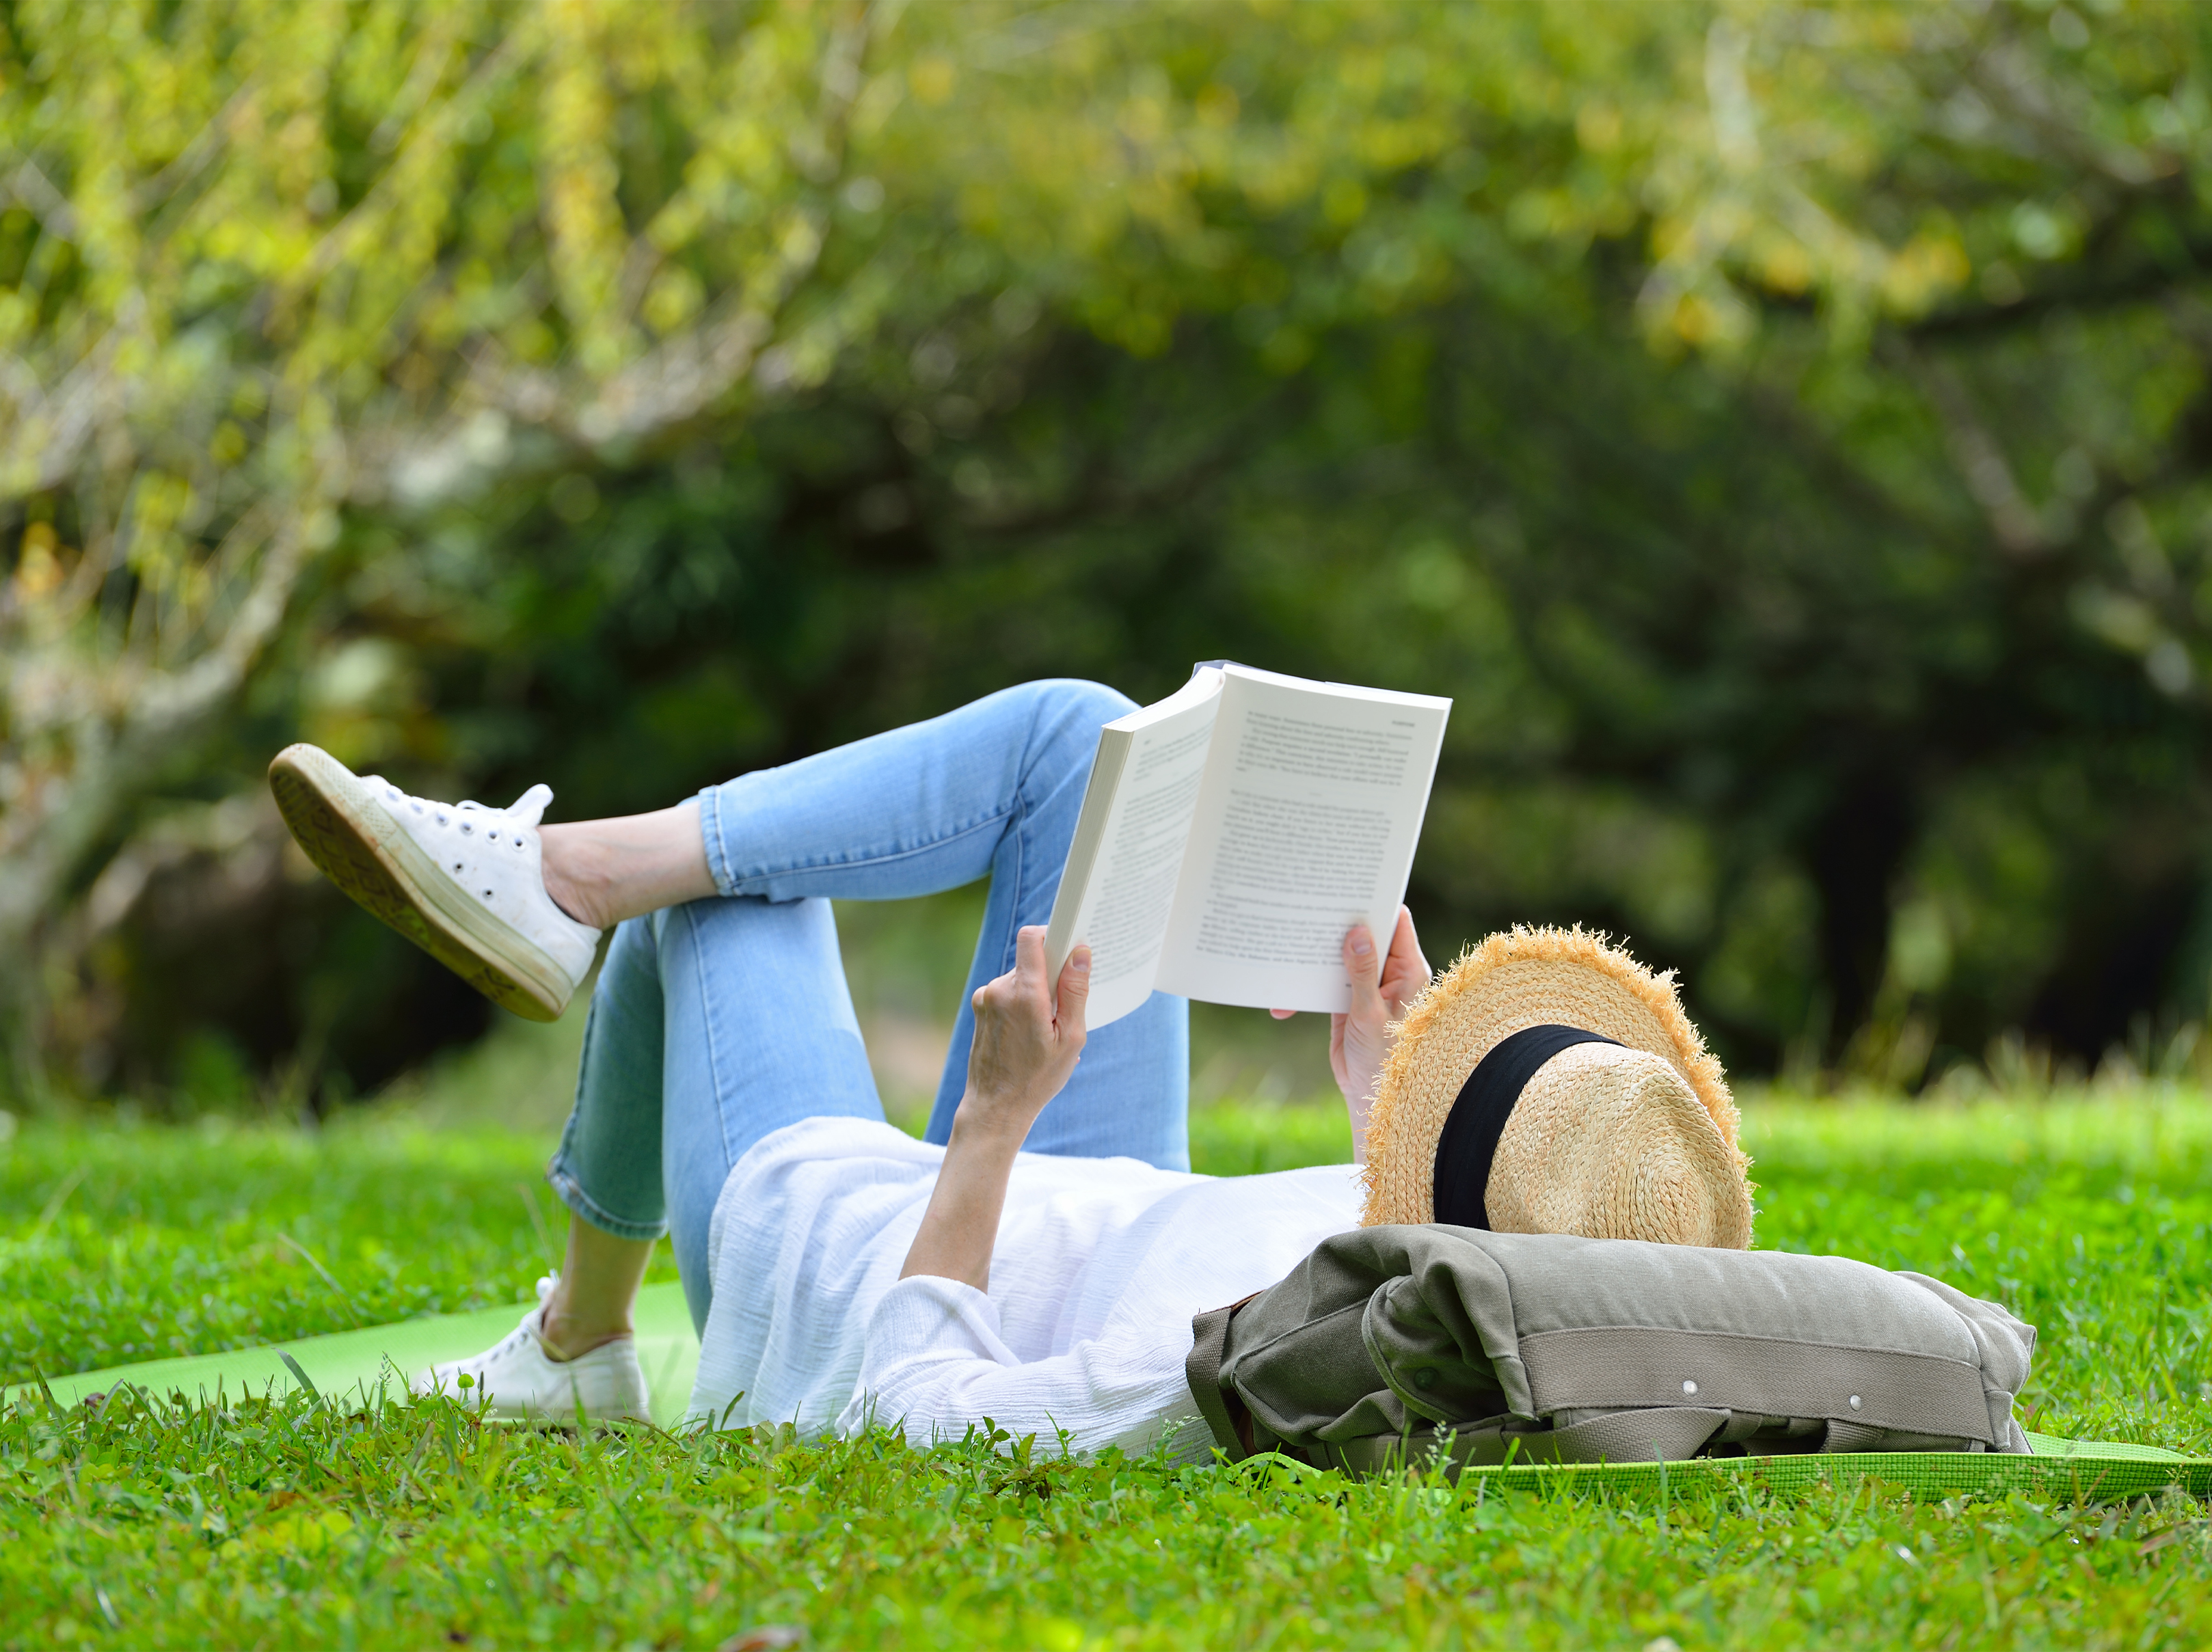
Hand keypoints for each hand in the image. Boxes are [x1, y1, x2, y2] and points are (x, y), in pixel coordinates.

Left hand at [955, 926, 1090, 1148]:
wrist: (995, 1107)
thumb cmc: (1037, 1078)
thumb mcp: (1070, 1038)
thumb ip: (1075, 992)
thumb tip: (1080, 954)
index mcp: (1024, 994)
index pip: (1031, 938)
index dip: (1051, 934)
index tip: (1068, 948)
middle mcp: (999, 990)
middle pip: (1031, 961)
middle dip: (1050, 977)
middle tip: (1061, 1012)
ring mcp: (986, 999)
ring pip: (1020, 978)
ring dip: (1036, 994)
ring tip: (1044, 1030)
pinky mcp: (980, 1008)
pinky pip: (1008, 993)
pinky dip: (1022, 1004)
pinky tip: (1028, 1035)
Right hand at [1271, 907, 1429, 1160]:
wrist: (1372, 1099)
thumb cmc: (1386, 1059)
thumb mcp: (1371, 1014)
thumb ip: (1360, 973)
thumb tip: (1356, 932)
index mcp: (1407, 969)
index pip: (1395, 921)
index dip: (1375, 901)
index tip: (1350, 884)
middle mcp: (1389, 972)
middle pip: (1363, 934)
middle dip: (1338, 923)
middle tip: (1311, 905)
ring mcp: (1366, 985)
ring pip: (1340, 955)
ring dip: (1316, 954)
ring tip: (1288, 939)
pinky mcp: (1346, 1000)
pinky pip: (1325, 981)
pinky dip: (1305, 985)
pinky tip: (1283, 993)